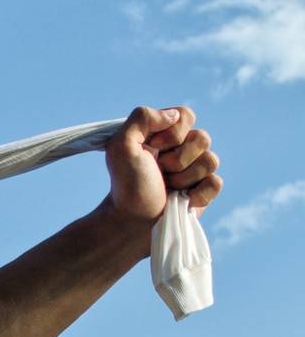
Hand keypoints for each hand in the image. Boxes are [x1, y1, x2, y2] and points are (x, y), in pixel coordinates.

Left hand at [104, 105, 222, 223]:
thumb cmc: (126, 185)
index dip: (173, 132)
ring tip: (167, 188)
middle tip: (159, 172)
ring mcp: (195, 171)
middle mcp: (183, 150)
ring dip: (184, 177)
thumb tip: (173, 115)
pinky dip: (198, 193)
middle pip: (202, 138)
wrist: (131, 221)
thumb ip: (142, 118)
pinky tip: (181, 201)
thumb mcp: (121, 146)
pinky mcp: (203, 192)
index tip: (153, 149)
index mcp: (165, 135)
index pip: (186, 115)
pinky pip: (215, 183)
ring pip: (211, 160)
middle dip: (177, 158)